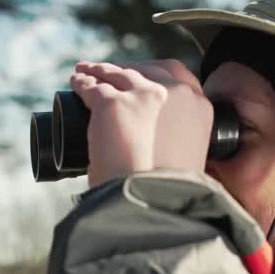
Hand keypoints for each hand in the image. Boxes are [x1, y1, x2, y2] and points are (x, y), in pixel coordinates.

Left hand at [69, 59, 213, 186]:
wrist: (151, 204)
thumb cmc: (168, 193)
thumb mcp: (189, 160)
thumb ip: (183, 146)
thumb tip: (165, 149)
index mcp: (198, 107)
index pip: (177, 74)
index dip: (155, 73)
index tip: (142, 78)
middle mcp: (173, 94)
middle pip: (145, 69)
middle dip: (127, 70)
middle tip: (111, 75)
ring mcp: (142, 96)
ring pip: (116, 74)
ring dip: (99, 70)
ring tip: (86, 72)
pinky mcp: (112, 104)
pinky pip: (91, 85)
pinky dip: (81, 83)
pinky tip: (75, 83)